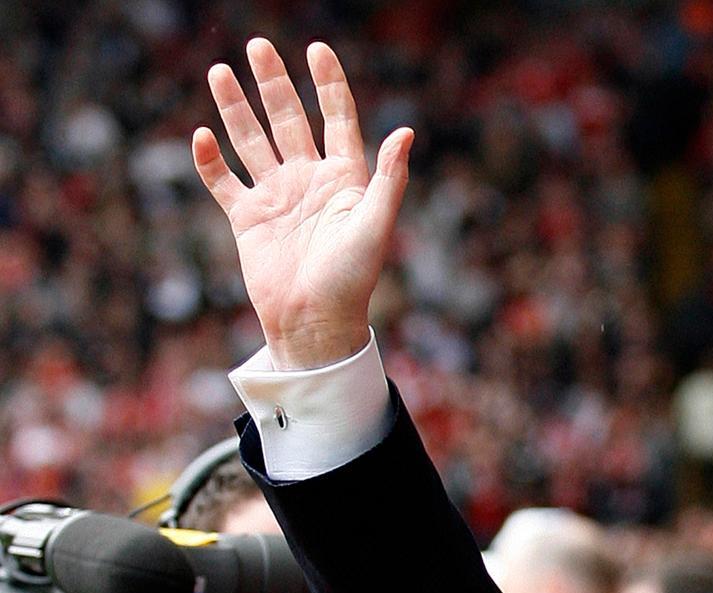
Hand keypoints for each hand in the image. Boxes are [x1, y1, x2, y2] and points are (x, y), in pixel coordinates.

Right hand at [192, 38, 413, 368]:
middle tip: (257, 45)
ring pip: (252, 141)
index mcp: (344, 178)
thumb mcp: (375, 224)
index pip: (337, 118)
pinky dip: (210, 160)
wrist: (315, 321)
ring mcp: (277, 197)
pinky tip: (201, 135)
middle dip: (273, 83)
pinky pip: (224, 181)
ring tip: (219, 72)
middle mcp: (309, 180)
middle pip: (289, 119)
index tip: (317, 50)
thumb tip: (406, 132)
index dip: (328, 84)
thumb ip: (389, 178)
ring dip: (236, 109)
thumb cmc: (353, 278)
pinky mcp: (248, 219)